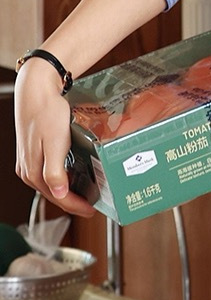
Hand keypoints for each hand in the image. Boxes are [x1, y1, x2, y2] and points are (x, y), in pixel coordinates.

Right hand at [14, 62, 95, 217]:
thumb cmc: (46, 113)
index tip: (93, 210)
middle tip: (93, 203)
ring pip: (51, 183)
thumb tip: (58, 194)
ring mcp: (29, 161)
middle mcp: (28, 170)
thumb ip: (55, 171)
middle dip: (74, 200)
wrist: (36, 90)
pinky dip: (63, 176)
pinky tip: (73, 173)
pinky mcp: (33, 151)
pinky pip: (49, 171)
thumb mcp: (55, 143)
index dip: (77, 206)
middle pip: (54, 193)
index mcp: (32, 172)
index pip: (58, 198)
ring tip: (87, 191)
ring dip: (68, 189)